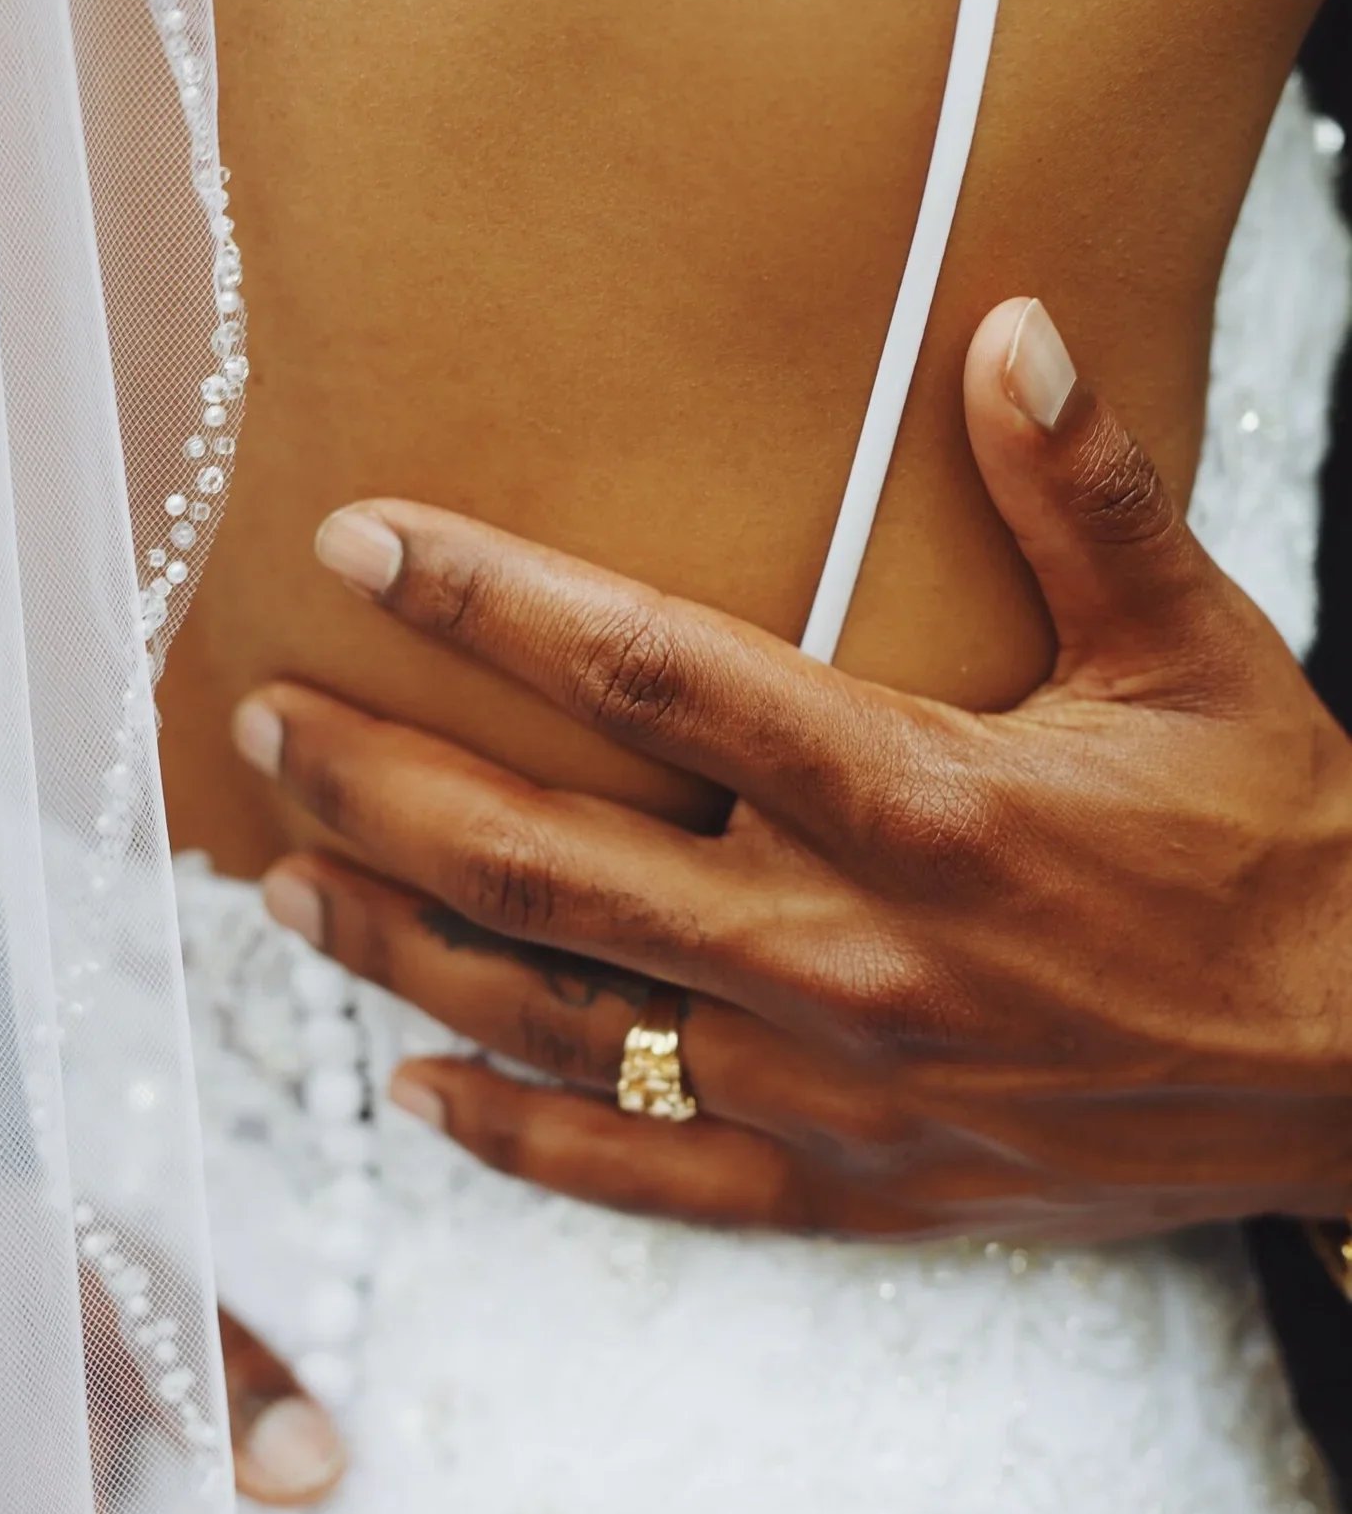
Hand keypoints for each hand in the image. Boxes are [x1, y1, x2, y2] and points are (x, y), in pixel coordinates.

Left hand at [233, 297, 1351, 1242]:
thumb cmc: (1281, 852)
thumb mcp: (1200, 656)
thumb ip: (1091, 495)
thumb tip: (1012, 325)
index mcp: (927, 798)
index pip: (656, 677)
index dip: (491, 598)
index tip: (362, 539)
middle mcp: (852, 952)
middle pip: (549, 864)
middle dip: (383, 784)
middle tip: (263, 721)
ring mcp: (835, 1087)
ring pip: (561, 1021)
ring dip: (401, 946)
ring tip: (281, 879)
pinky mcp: (848, 1188)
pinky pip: (644, 1180)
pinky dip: (515, 1140)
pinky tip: (410, 1090)